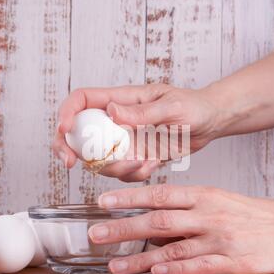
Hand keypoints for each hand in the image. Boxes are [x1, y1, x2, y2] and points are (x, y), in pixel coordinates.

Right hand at [53, 84, 227, 181]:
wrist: (209, 124)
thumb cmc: (193, 106)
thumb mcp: (172, 106)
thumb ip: (143, 112)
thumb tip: (111, 112)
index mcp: (122, 99)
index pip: (82, 99)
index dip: (67, 112)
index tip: (64, 130)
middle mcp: (117, 120)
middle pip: (79, 131)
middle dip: (68, 148)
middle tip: (71, 163)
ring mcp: (125, 140)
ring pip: (99, 158)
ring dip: (112, 167)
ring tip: (141, 162)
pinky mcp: (135, 156)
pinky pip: (123, 171)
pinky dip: (133, 174)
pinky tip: (152, 165)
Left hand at [88, 184, 273, 273]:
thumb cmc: (250, 213)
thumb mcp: (217, 199)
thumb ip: (185, 209)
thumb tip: (154, 223)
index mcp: (203, 196)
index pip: (160, 194)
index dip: (129, 198)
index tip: (104, 202)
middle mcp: (207, 215)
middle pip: (158, 222)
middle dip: (123, 228)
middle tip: (97, 233)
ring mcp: (218, 240)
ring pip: (172, 249)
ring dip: (140, 259)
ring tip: (115, 265)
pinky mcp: (231, 263)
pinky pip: (197, 267)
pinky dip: (174, 270)